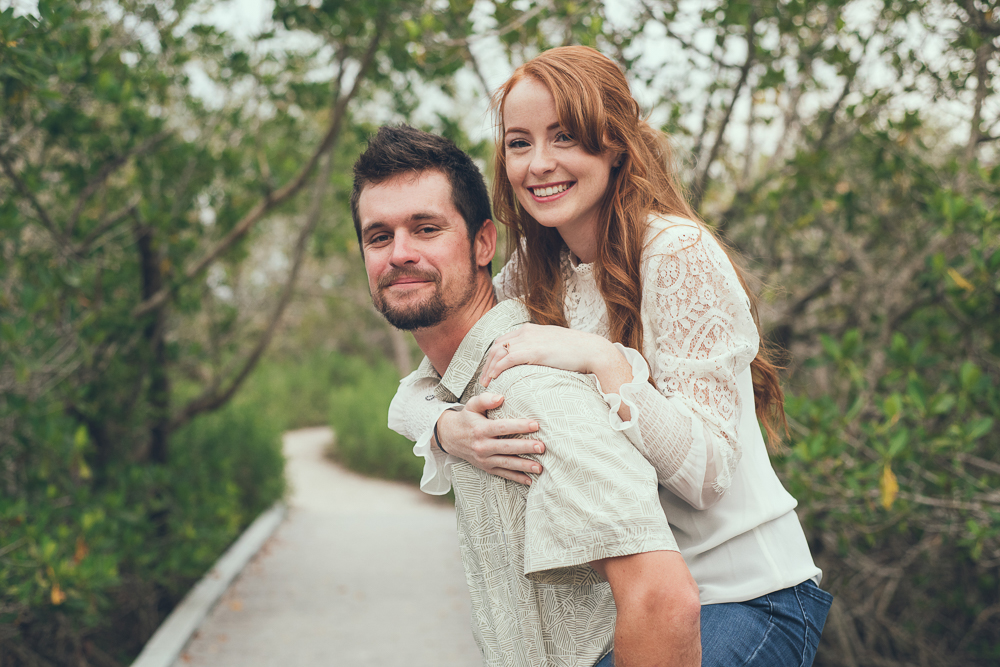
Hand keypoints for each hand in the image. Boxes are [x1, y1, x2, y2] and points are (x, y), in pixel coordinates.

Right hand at [437, 393, 545, 484]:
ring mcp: (484, 459)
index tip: (535, 425)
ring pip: (506, 463)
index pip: (502, 427)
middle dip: (525, 447)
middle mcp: (482, 446)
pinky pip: (503, 474)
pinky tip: (530, 480)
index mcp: (480, 429)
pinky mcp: (487, 468)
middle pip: (506, 447)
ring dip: (524, 466)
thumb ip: (485, 399)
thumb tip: (500, 397)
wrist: (450, 437)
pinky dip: (516, 478)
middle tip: (541, 447)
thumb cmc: (467, 419)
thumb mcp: (471, 405)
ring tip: (539, 467)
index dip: (518, 426)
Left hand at [481, 324, 617, 386]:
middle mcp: (527, 331)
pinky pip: (508, 359)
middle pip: (497, 345)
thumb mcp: (554, 345)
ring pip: (499, 352)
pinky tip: (494, 378)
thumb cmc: (577, 351)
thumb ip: (541, 348)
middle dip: (487, 362)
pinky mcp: (534, 351)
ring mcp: (530, 340)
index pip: (504, 339)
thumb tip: (537, 361)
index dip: (494, 355)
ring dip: (489, 368)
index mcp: (531, 329)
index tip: (490, 368)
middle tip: (483, 379)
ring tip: (485, 383)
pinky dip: (497, 368)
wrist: (592, 350)